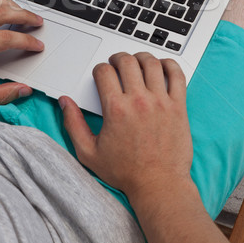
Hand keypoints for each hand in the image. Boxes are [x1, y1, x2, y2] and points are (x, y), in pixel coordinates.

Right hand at [59, 52, 192, 203]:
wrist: (159, 184)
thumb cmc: (126, 172)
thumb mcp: (89, 152)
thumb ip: (73, 124)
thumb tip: (65, 103)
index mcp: (116, 109)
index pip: (104, 71)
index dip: (99, 69)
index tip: (102, 75)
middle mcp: (139, 101)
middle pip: (127, 61)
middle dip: (118, 58)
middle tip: (117, 64)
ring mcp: (161, 102)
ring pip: (151, 63)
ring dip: (141, 57)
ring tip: (137, 63)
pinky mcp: (178, 106)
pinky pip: (177, 75)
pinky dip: (169, 65)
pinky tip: (162, 67)